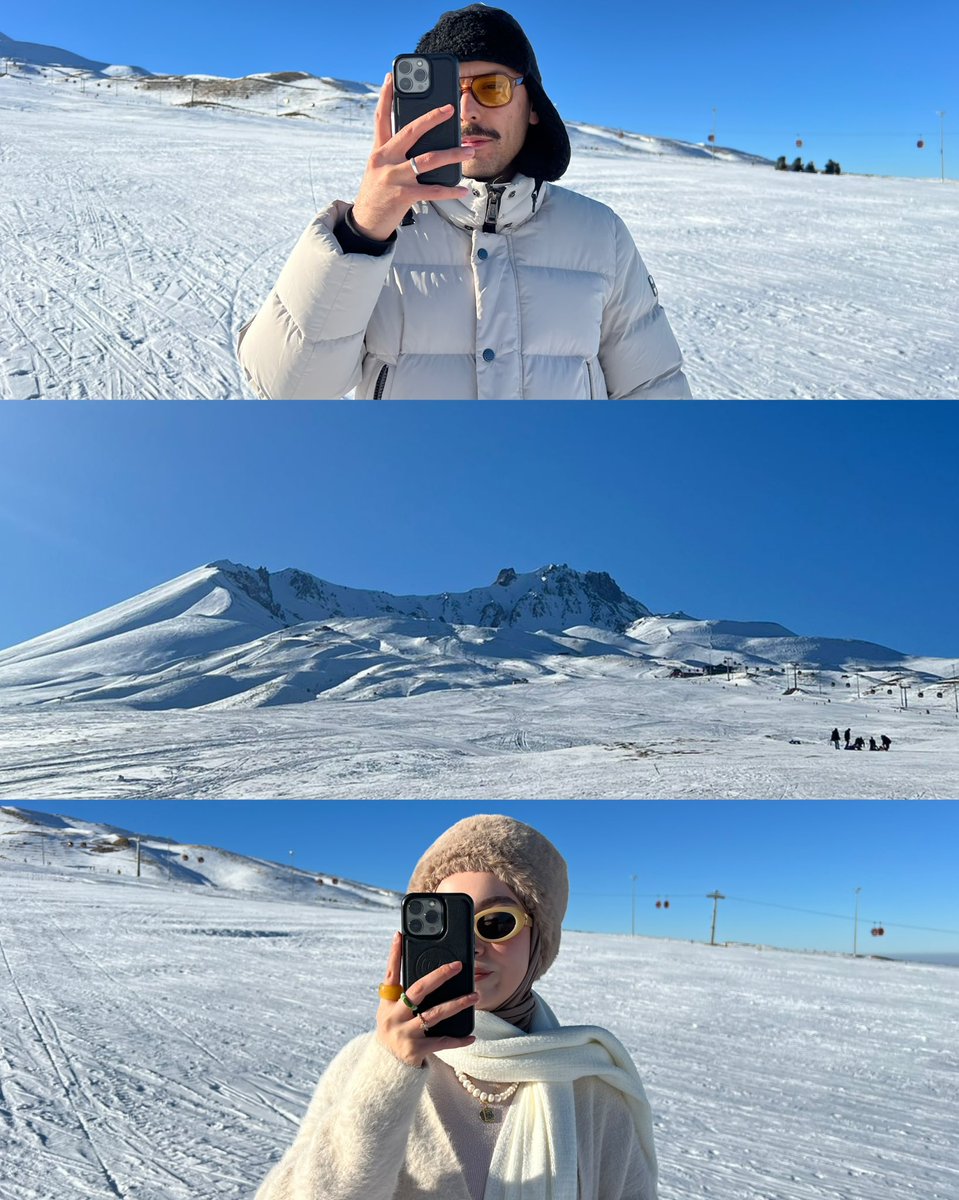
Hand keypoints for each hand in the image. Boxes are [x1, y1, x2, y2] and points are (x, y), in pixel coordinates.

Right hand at [351, 73, 475, 241]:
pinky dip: (450, 190)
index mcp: (378, 151)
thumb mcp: (379, 169)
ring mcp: (394, 177)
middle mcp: (385, 160)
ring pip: (428, 160)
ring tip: (469, 151)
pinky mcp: (403, 195)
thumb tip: (423, 143)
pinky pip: (432, 191)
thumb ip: (395, 153)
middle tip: (450, 109)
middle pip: (410, 131)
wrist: (366, 223)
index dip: (385, 97)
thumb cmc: (377, 194)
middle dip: (432, 118)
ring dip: (452, 154)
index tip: (391, 77)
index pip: (380, 118)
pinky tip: (462, 189)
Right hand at [376, 931, 477, 1067]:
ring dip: (457, 1004)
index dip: (394, 954)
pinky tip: (471, 1036)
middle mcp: (394, 1016)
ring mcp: (405, 1033)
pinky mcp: (416, 1050)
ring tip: (475, 996)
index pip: (390, 973)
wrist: (386, 1066)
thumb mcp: (391, 1011)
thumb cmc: (395, 1029)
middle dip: (439, 976)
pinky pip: (442, 1042)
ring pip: (435, 1014)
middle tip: (457, 965)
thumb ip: (404, 994)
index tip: (400, 935)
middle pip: (418, 990)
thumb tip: (430, 974)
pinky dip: (458, 1040)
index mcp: (387, 1002)